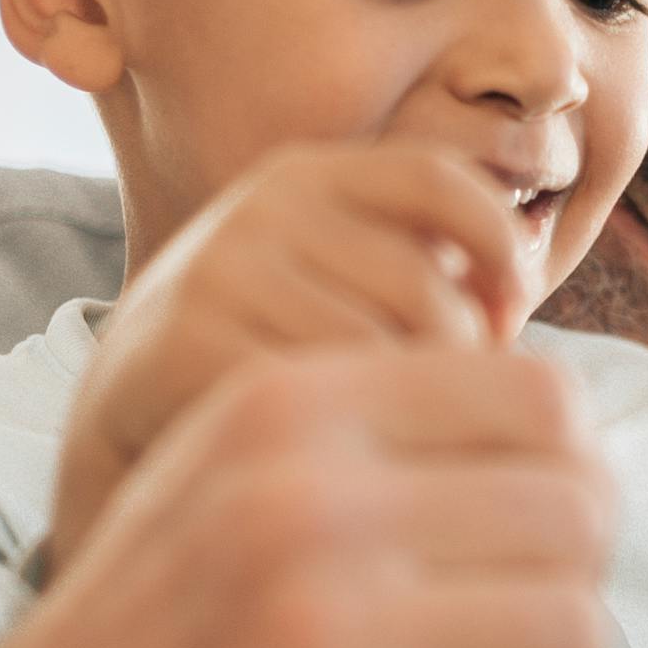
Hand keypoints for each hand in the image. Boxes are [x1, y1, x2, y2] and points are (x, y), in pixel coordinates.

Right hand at [0, 347, 614, 647]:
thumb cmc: (160, 616)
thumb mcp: (233, 456)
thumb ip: (380, 424)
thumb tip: (575, 442)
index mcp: (288, 404)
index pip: (541, 397)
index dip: (567, 465)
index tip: (532, 521)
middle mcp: (308, 505)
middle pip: (576, 514)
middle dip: (566, 576)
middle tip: (513, 622)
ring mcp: (328, 640)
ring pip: (575, 634)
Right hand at [50, 144, 529, 571]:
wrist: (124, 431)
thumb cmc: (268, 365)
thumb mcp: (334, 287)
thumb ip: (418, 273)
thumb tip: (522, 306)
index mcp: (308, 176)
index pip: (441, 181)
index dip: (499, 248)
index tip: (513, 321)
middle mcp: (260, 208)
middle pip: (424, 288)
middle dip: (459, 368)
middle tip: (452, 424)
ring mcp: (215, 270)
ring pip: (377, 354)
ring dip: (406, 418)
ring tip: (393, 454)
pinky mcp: (181, 340)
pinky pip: (314, 401)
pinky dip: (343, 447)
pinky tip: (333, 472)